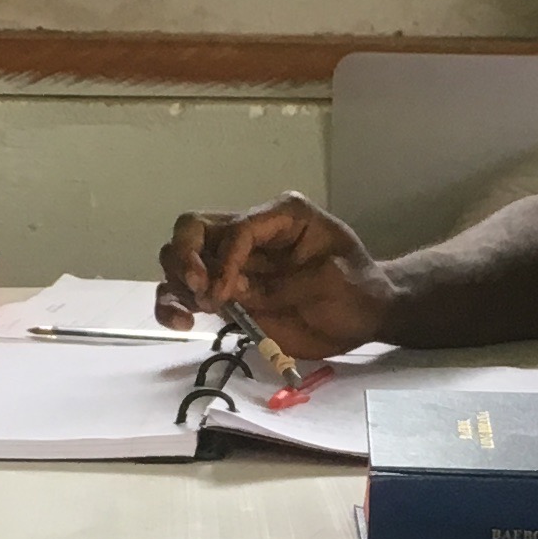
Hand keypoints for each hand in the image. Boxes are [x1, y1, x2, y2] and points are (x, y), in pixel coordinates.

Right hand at [153, 192, 395, 354]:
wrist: (364, 316)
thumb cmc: (357, 289)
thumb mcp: (332, 279)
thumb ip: (284, 284)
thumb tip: (234, 292)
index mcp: (280, 216)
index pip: (235, 230)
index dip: (224, 261)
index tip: (226, 296)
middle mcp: (249, 232)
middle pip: (193, 229)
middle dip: (185, 258)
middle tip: (200, 292)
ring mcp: (233, 263)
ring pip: (179, 258)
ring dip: (175, 283)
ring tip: (190, 313)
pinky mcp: (226, 294)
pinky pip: (185, 293)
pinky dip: (173, 304)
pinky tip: (180, 322)